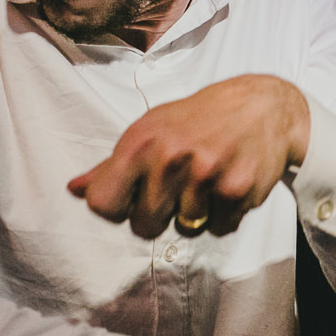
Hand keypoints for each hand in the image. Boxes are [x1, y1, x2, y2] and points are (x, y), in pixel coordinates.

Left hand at [69, 75, 309, 238]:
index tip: (135, 195)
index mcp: (140, 141)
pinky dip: (225, 215)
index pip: (103, 204)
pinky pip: (219, 229)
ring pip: (185, 229)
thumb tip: (74, 190)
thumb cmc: (197, 120)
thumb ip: (112, 166)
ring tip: (208, 180)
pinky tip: (229, 184)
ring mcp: (206, 175)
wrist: (261, 106)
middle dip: (161, 214)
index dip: (118, 207)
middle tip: (180, 185)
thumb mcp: (151, 130)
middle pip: (144, 226)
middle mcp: (170, 157)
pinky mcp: (237, 190)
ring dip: (197, 214)